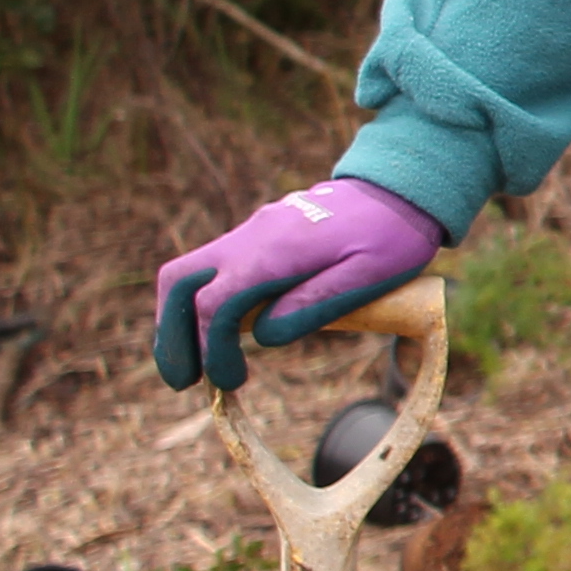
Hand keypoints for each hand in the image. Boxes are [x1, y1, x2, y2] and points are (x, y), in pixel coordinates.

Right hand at [153, 177, 448, 392]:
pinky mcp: (255, 238)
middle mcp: (250, 238)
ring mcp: (249, 234)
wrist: (398, 188)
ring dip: (179, 319)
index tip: (226, 382)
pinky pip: (211, 270)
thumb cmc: (391, 235)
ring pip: (188, 273)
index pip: (216, 304)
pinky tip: (216, 334)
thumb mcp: (369, 275)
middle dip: (172, 334)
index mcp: (275, 251)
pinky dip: (200, 303)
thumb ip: (315, 304)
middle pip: (180, 282)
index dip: (210, 348)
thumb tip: (263, 338)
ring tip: (192, 365)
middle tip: (183, 381)